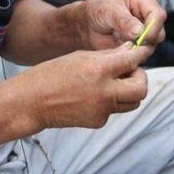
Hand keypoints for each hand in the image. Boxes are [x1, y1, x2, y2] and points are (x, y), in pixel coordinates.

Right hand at [11, 42, 151, 129]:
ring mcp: (102, 110)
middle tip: (130, 71)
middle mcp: (104, 92)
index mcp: (98, 70)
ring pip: (133, 103)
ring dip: (130, 91)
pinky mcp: (98, 122)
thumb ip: (108, 56)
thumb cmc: (51, 75)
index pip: (132, 60)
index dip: (140, 54)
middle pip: (141, 88)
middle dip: (140, 77)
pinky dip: (111, 101)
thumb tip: (129, 51)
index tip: (142, 51)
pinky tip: (95, 95)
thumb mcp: (79, 57)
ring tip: (115, 83)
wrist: (31, 103)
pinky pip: (114, 110)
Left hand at [80, 0, 166, 50]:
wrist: (85, 25)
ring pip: (154, 43)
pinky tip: (123, 49)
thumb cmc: (95, 10)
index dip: (153, 27)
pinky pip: (144, 51)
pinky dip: (135, 53)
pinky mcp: (140, 41)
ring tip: (123, 44)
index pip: (157, 14)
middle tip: (131, 43)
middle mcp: (146, 12)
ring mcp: (144, 28)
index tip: (142, 38)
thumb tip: (139, 31)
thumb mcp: (107, 11)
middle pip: (160, 30)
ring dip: (141, 47)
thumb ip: (124, 21)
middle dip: (148, 39)